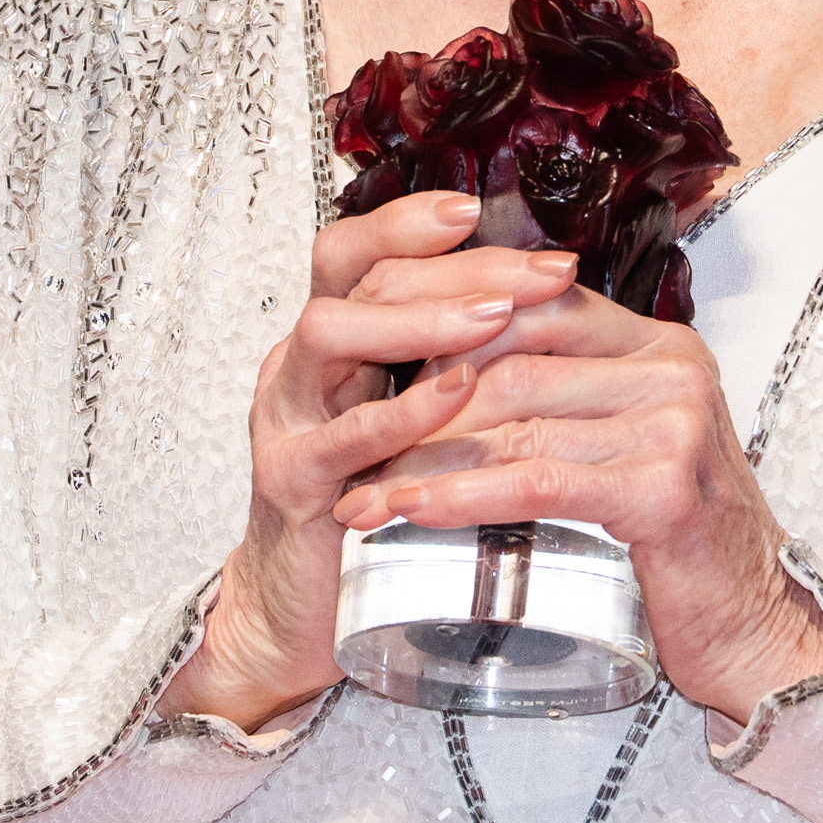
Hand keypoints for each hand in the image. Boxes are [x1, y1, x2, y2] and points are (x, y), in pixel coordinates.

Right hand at [164, 193, 581, 728]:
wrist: (303, 614)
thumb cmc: (372, 512)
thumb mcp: (410, 425)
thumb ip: (446, 366)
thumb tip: (538, 307)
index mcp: (327, 345)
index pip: (357, 250)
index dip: (412, 222)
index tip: (481, 207)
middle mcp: (296, 367)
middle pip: (354, 275)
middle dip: (451, 264)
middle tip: (539, 270)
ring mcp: (283, 420)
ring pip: (329, 332)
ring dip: (419, 318)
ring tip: (499, 317)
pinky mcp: (289, 484)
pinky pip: (340, 436)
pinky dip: (401, 411)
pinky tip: (459, 394)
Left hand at [337, 276, 822, 727]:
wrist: (758, 633)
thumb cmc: (678, 555)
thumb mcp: (623, 455)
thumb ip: (565, 408)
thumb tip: (444, 385)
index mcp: (659, 347)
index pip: (532, 305)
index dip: (444, 333)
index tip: (370, 368)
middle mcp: (671, 368)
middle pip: (511, 360)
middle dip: (417, 406)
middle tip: (348, 449)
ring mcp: (674, 423)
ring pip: (515, 420)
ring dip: (421, 459)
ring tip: (360, 498)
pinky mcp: (663, 488)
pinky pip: (538, 479)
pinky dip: (464, 493)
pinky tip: (413, 510)